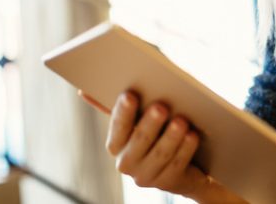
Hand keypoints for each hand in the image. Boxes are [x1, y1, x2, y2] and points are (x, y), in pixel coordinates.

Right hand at [77, 90, 244, 202]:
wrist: (183, 166)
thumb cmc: (157, 134)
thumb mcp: (138, 121)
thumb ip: (119, 108)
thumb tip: (83, 91)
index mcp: (116, 145)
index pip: (117, 128)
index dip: (123, 112)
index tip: (130, 94)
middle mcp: (127, 163)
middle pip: (139, 141)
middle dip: (150, 123)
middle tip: (161, 106)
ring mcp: (147, 176)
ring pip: (160, 153)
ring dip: (171, 136)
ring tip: (182, 120)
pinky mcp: (168, 183)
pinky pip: (177, 164)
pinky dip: (185, 149)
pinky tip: (192, 135)